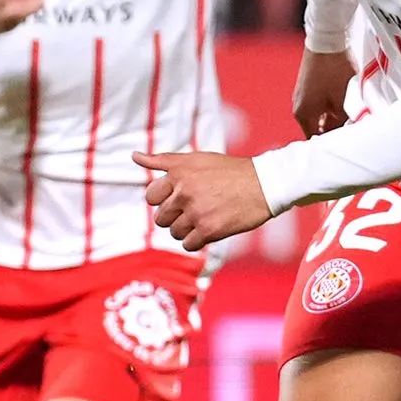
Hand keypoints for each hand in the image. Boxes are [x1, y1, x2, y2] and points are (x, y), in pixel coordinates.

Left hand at [135, 150, 275, 250]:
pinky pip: (189, 244)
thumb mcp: (196, 159)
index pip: (151, 197)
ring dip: (187, 230)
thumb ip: (163, 160)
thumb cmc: (229, 171)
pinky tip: (211, 228)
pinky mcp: (209, 230)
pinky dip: (198, 241)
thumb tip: (133, 156)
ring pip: (174, 232)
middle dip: (176, 217)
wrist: (266, 184)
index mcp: (178, 173)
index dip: (164, 201)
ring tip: (205, 217)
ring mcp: (196, 211)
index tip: (181, 198)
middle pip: (161, 218)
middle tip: (197, 209)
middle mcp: (184, 191)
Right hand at [292, 48, 352, 135]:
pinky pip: (318, 103)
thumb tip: (347, 131)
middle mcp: (298, 107)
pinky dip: (329, 105)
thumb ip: (343, 121)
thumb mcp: (342, 99)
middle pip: (317, 127)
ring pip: (318, 114)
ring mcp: (301, 96)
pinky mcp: (306, 86)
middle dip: (334, 128)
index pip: (315, 138)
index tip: (346, 140)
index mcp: (303, 114)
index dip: (332, 142)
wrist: (326, 41)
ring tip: (350, 111)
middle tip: (352, 126)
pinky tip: (343, 100)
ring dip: (333, 115)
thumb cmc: (333, 69)